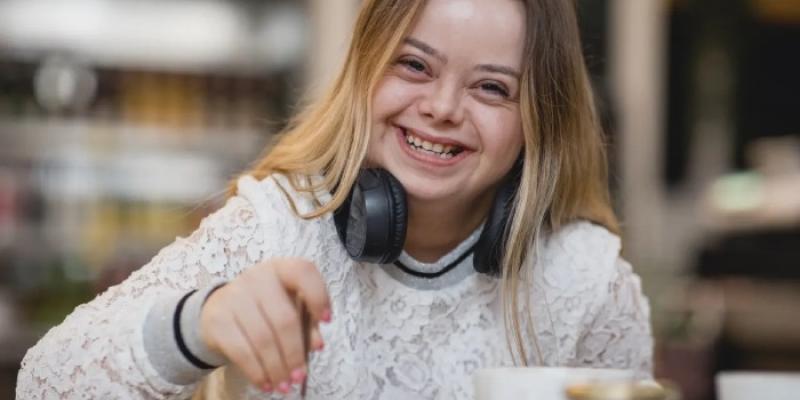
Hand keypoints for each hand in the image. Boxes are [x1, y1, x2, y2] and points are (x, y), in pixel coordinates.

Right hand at [199, 258, 330, 392]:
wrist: (218, 309)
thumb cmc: (264, 308)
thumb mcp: (287, 306)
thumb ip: (306, 321)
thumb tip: (316, 345)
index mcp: (280, 269)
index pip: (303, 272)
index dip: (318, 296)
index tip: (327, 321)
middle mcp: (256, 278)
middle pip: (283, 318)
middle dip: (295, 353)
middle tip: (300, 376)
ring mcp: (234, 297)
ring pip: (262, 339)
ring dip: (276, 368)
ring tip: (285, 386)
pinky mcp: (217, 319)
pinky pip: (241, 351)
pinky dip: (256, 372)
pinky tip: (265, 383)